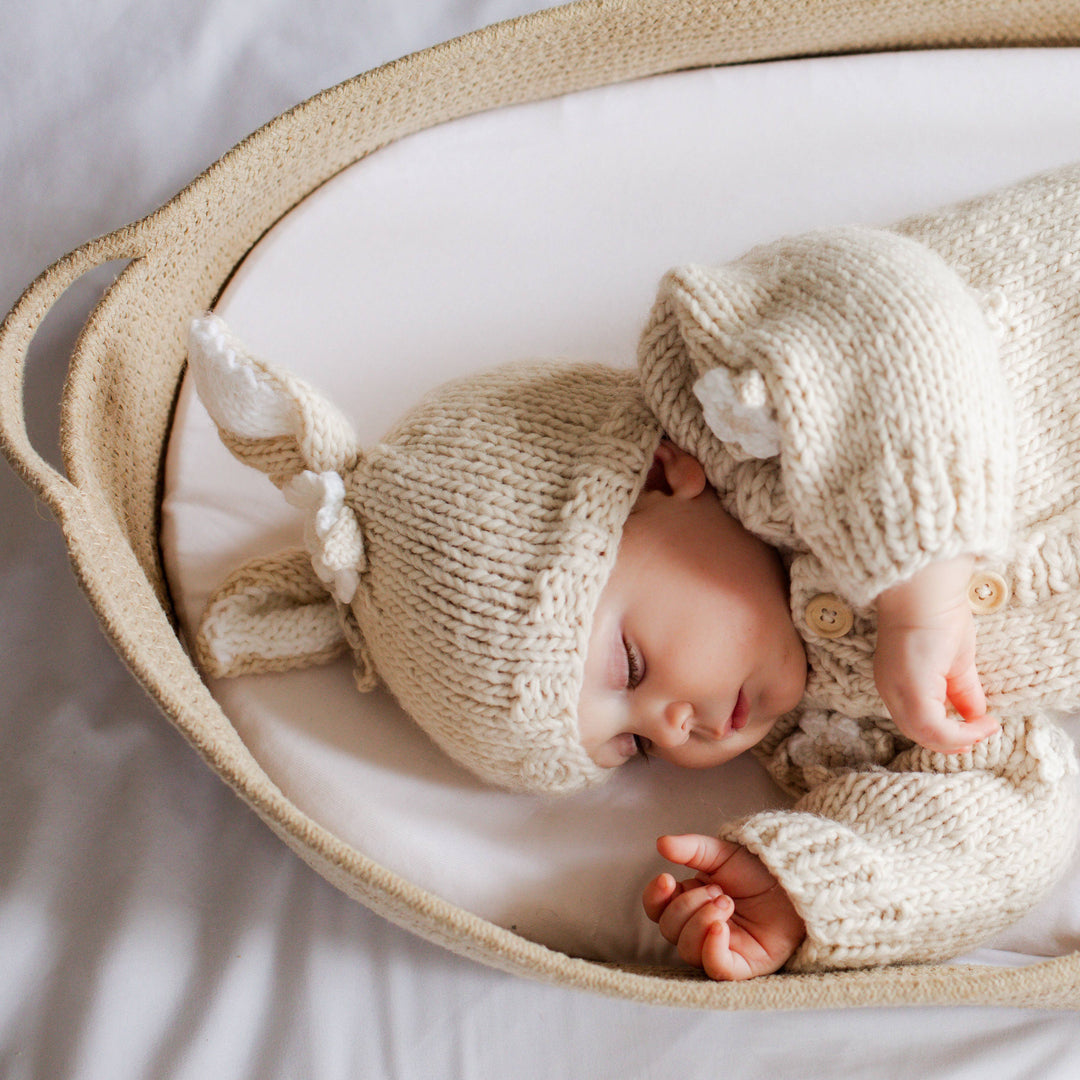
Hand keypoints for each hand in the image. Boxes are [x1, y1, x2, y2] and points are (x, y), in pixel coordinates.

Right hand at [642, 834, 804, 980]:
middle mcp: (700, 928)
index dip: (655, 898)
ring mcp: (720, 948)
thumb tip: (661, 843)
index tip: (667, 879)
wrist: (798, 881)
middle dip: (688, 906)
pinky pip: (716, 969)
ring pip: (688, 950)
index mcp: (690, 901)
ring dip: (701, 922)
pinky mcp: (743, 966)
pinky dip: (711, 950)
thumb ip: (691, 848)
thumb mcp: (722, 852)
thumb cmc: (760, 869)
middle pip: (670, 930)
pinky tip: (720, 927)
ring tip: (727, 902)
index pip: (657, 910)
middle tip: (718, 891)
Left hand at [874, 556, 999, 752]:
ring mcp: (896, 690)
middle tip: (981, 735)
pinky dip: (960, 732)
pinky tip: (983, 723)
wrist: (928, 590)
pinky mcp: (909, 689)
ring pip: (924, 734)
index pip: (915, 721)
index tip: (974, 731)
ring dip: (959, 738)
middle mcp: (890, 689)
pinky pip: (933, 727)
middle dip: (952, 741)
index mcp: (896, 681)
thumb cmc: (939, 615)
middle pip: (918, 732)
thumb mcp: (955, 663)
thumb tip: (977, 715)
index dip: (945, 733)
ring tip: (985, 729)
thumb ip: (961, 691)